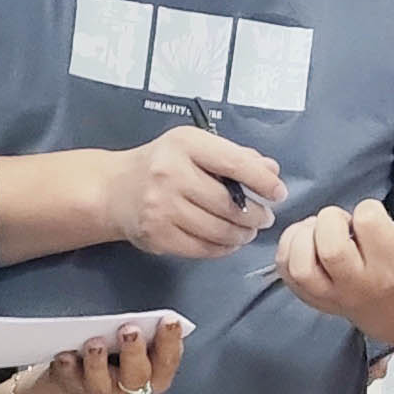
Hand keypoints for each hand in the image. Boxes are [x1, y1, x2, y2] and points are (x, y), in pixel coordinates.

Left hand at [17, 319, 186, 393]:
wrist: (82, 389)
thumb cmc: (119, 360)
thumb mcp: (137, 348)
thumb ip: (143, 336)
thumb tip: (138, 321)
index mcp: (156, 377)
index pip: (168, 360)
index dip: (171, 341)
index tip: (169, 320)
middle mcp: (132, 390)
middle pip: (137, 376)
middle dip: (134, 352)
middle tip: (129, 330)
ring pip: (102, 384)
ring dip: (99, 363)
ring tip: (95, 342)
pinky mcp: (75, 390)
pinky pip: (71, 380)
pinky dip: (68, 367)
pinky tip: (65, 355)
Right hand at [107, 127, 283, 257]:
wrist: (115, 190)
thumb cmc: (162, 165)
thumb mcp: (195, 147)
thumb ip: (234, 156)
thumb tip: (271, 170)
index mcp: (185, 144)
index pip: (235, 163)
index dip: (263, 182)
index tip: (278, 193)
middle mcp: (170, 174)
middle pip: (229, 204)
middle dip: (255, 215)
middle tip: (263, 217)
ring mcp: (161, 207)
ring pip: (219, 230)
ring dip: (241, 234)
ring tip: (247, 230)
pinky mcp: (157, 236)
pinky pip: (203, 249)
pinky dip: (223, 248)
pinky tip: (228, 241)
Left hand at [276, 194, 393, 324]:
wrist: (387, 307)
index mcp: (386, 271)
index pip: (369, 224)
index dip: (369, 210)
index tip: (372, 219)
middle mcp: (354, 286)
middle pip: (330, 248)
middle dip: (331, 221)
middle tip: (341, 222)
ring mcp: (326, 294)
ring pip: (301, 265)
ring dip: (304, 236)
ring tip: (318, 230)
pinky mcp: (305, 294)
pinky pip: (284, 268)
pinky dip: (288, 245)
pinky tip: (305, 239)